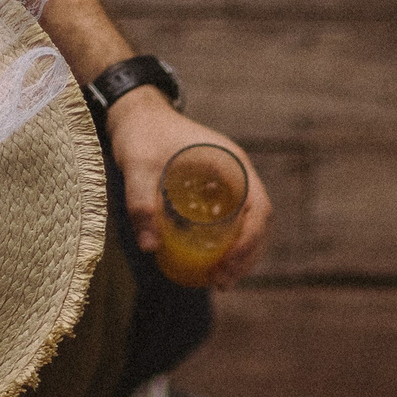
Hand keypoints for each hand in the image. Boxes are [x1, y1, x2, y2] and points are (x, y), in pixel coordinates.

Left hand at [104, 88, 271, 288]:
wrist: (137, 113)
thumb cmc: (141, 134)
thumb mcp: (137, 166)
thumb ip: (141, 203)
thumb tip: (150, 248)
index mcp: (232, 163)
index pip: (259, 207)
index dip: (250, 241)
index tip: (228, 264)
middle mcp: (237, 174)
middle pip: (259, 221)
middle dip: (247, 256)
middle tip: (222, 282)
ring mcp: (229, 182)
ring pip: (249, 224)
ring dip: (241, 255)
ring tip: (219, 280)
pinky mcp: (215, 190)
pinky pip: (232, 220)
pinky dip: (228, 245)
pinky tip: (210, 263)